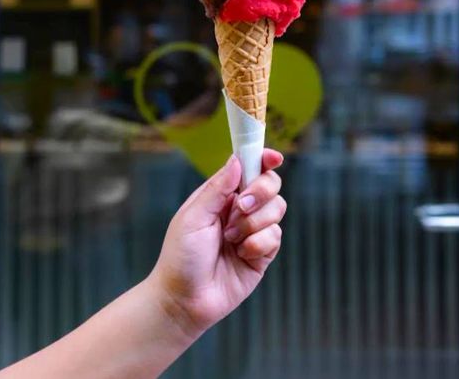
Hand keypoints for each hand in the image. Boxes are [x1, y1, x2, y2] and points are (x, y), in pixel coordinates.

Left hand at [149, 150, 285, 339]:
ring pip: (277, 209)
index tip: (274, 158)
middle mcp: (240, 208)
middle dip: (260, 192)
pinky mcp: (262, 253)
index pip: (248, 167)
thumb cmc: (181, 256)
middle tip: (240, 207)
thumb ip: (217, 188)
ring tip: (231, 239)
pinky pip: (275, 236)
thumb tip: (236, 160)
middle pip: (270, 184)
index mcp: (221, 194)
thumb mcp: (194, 216)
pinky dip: (258, 243)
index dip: (263, 158)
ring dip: (254, 223)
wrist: (184, 300)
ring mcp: (253, 230)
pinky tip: (241, 254)